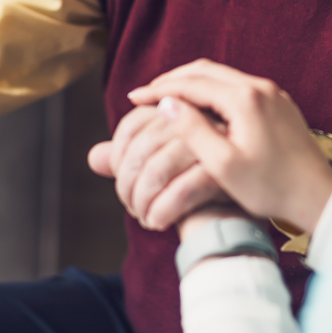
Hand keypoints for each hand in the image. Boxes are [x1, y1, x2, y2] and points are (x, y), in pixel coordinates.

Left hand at [87, 104, 229, 229]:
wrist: (236, 217)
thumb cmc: (195, 191)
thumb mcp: (160, 172)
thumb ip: (128, 161)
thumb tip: (95, 157)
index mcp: (179, 110)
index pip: (133, 124)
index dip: (119, 156)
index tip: (123, 184)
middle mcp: (196, 117)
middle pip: (143, 148)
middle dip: (128, 185)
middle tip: (132, 207)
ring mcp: (212, 141)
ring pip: (157, 169)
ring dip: (143, 202)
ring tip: (145, 217)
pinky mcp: (224, 170)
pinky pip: (181, 190)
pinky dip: (162, 211)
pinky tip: (158, 223)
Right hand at [127, 60, 331, 233]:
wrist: (317, 194)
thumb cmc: (270, 187)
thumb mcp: (223, 165)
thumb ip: (193, 131)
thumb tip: (167, 104)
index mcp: (244, 99)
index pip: (192, 83)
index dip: (159, 90)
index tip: (133, 98)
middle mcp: (259, 87)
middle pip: (206, 70)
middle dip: (173, 79)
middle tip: (145, 93)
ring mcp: (271, 92)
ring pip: (222, 76)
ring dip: (192, 83)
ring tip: (167, 98)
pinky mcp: (278, 102)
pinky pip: (237, 85)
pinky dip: (212, 90)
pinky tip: (200, 107)